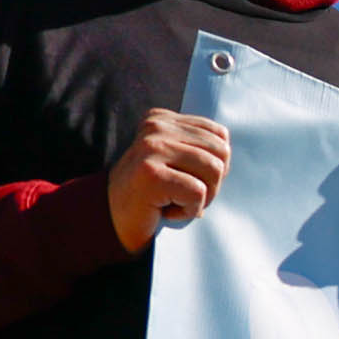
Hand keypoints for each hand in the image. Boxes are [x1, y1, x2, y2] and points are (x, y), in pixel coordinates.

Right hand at [106, 109, 232, 249]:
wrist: (110, 220)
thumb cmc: (150, 194)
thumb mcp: (174, 160)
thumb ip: (198, 147)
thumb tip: (229, 149)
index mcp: (162, 119)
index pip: (220, 135)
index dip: (215, 165)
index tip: (188, 179)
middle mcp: (156, 127)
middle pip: (221, 152)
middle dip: (213, 182)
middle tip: (185, 195)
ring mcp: (151, 148)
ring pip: (213, 171)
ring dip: (202, 198)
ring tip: (175, 202)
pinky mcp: (151, 174)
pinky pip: (198, 193)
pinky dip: (188, 210)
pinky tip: (165, 210)